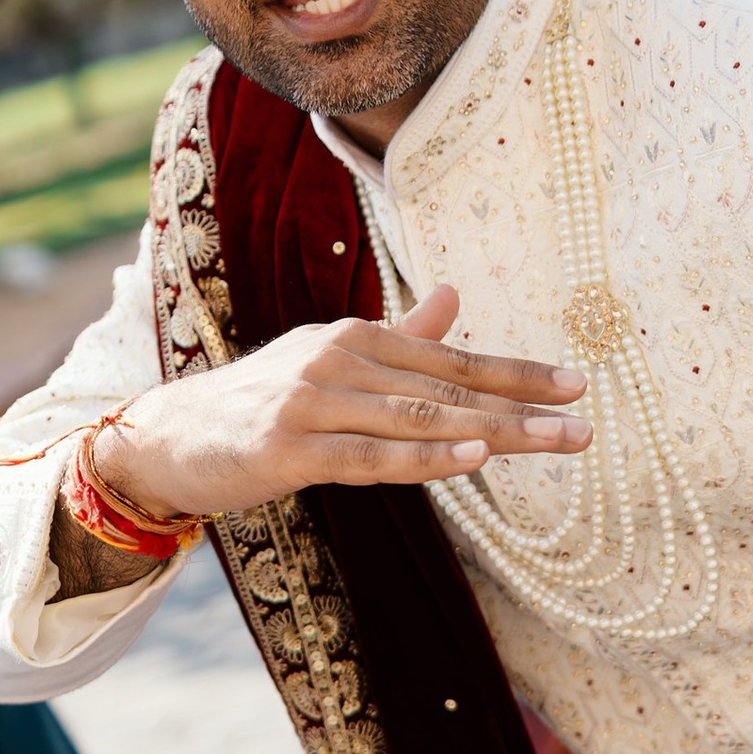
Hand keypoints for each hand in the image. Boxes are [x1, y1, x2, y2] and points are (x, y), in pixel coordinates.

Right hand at [91, 285, 590, 528]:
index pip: (454, 359)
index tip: (577, 386)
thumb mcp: (332, 360)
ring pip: (419, 418)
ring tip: (551, 440)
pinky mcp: (288, 447)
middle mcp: (340, 359)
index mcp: (358, 338)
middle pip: (449, 389)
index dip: (518, 373)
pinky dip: (424, 455)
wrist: (168, 438)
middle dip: (523, 408)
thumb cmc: (259, 402)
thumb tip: (454, 297)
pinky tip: (470, 456)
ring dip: (492, 431)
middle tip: (585, 425)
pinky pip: (370, 456)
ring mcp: (313, 402)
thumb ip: (399, 337)